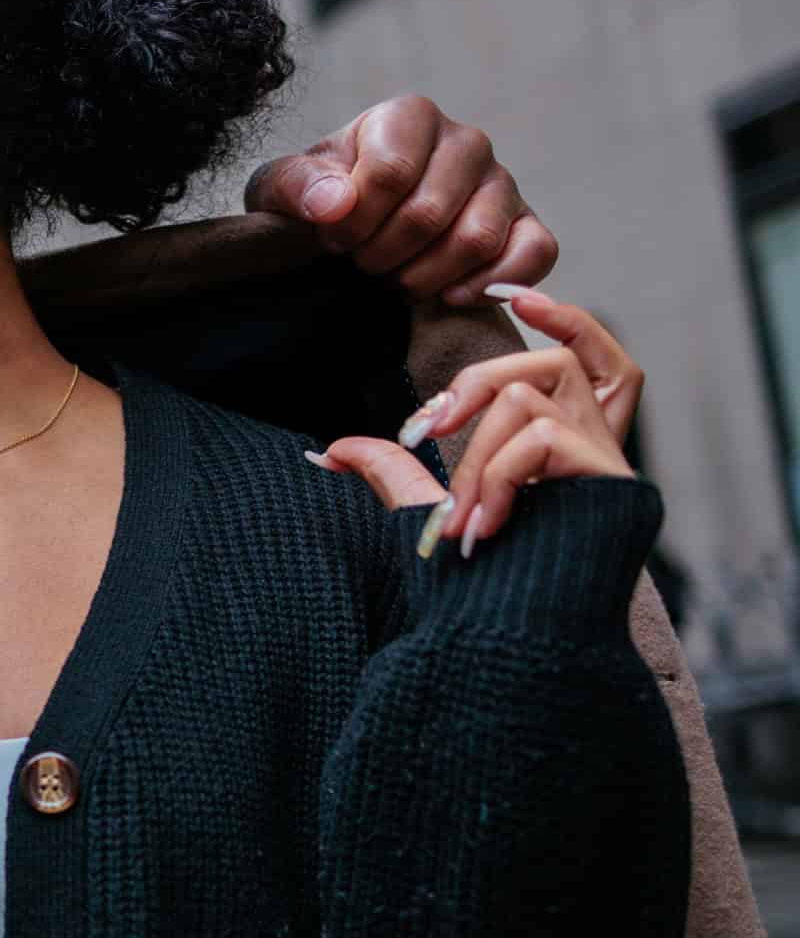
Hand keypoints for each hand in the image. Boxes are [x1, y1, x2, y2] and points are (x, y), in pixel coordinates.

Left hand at [246, 94, 557, 304]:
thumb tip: (336, 203)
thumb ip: (297, 186)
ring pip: (477, 238)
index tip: (331, 240)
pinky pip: (535, 253)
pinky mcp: (527, 223)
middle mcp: (465, 141)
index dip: (353, 222)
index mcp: (409, 116)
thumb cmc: (321, 199)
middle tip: (360, 265)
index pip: (390, 173)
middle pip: (429, 213)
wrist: (353, 225)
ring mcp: (502, 182)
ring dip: (425, 276)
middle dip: (382, 255)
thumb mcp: (284, 188)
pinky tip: (448, 296)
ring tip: (396, 279)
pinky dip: (490, 285)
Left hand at [309, 286, 639, 555]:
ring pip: (529, 398)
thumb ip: (390, 471)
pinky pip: (542, 438)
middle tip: (424, 433)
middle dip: (475, 387)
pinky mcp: (613, 480)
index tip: (517, 299)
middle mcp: (598, 441)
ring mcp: (610, 460)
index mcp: (565, 440)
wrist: (510, 638)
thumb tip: (323, 453)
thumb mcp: (426, 508)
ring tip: (461, 517)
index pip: (595, 355)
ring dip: (476, 457)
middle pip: (551, 361)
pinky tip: (483, 525)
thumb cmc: (475, 580)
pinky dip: (499, 477)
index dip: (569, 319)